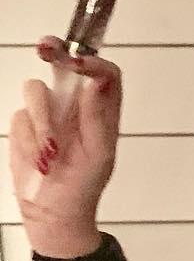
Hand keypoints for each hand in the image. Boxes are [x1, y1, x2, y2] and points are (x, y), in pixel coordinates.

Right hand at [8, 36, 121, 257]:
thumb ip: (97, 116)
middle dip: (56, 51)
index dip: (92, 61)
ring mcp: (50, 113)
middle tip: (47, 49)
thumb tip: (96, 82)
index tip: (77, 63)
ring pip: (37, 90)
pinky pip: (20, 115)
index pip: (105, 75)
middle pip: (67, 64)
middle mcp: (76, 107)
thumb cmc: (83, 186)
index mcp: (102, 114)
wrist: (54, 211)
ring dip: (43, 121)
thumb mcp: (99, 154)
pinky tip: (39, 157)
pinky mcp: (27, 124)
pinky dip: (28, 137)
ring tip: (52, 152)